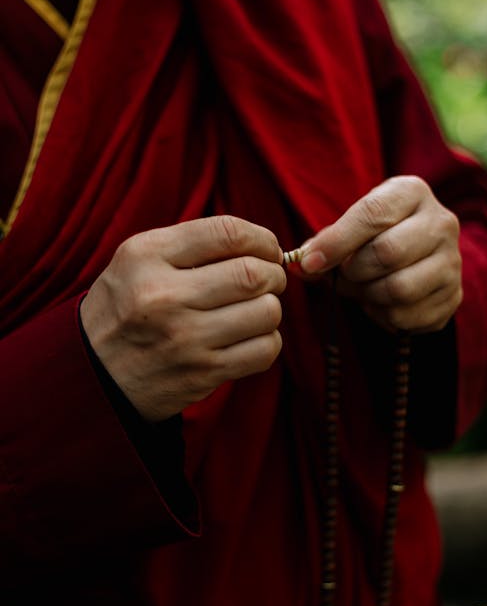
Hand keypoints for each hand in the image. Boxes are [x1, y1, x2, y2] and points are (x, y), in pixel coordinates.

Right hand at [80, 216, 285, 421]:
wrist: (93, 371)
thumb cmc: (128, 306)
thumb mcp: (139, 259)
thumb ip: (193, 244)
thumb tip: (263, 245)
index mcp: (147, 256)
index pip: (227, 233)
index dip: (262, 239)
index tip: (267, 249)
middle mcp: (164, 295)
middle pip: (254, 274)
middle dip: (274, 275)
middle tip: (270, 280)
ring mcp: (184, 338)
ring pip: (266, 313)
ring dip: (270, 309)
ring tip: (254, 310)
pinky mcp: (202, 373)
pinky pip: (264, 351)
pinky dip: (268, 341)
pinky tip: (250, 337)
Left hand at [298, 176, 461, 332]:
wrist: (416, 258)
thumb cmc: (373, 238)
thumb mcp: (350, 229)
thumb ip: (323, 244)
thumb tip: (297, 265)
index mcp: (411, 193)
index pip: (372, 214)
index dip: (336, 242)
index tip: (310, 262)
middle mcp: (441, 222)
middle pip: (387, 253)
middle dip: (354, 271)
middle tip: (345, 275)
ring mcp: (452, 262)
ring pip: (398, 289)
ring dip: (368, 296)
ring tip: (364, 288)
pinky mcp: (454, 297)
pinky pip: (407, 317)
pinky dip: (383, 316)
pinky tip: (381, 303)